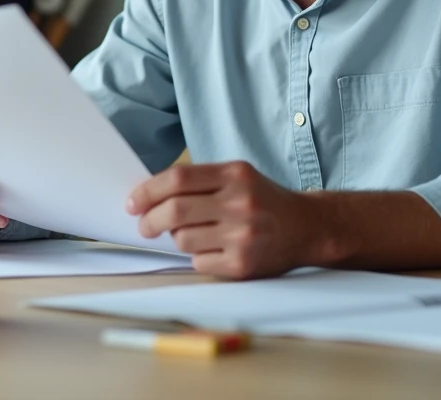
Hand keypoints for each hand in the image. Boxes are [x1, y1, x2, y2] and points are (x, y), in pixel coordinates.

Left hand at [126, 161, 312, 279]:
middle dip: (150, 220)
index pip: (178, 179)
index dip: (148, 191)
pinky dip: (197, 256)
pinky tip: (214, 249)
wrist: (307, 228)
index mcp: (235, 175)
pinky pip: (198, 261)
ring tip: (191, 234)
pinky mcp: (242, 264)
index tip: (133, 202)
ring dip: (177, 238)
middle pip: (175, 211)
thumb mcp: (238, 177)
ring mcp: (242, 235)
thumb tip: (148, 195)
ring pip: (183, 239)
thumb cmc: (262, 200)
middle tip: (144, 225)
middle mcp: (240, 203)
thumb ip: (200, 181)